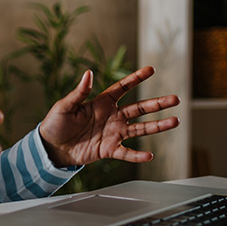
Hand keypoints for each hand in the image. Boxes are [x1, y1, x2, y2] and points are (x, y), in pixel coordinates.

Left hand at [38, 66, 179, 167]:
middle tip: (175, 99)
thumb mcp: (65, 106)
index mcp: (102, 102)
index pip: (123, 87)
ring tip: (175, 121)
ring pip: (140, 128)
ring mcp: (113, 133)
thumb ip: (79, 92)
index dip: (136, 78)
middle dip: (158, 103)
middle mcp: (112, 116)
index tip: (151, 70)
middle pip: (139, 108)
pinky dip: (137, 155)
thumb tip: (88, 73)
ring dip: (158, 126)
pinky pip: (126, 153)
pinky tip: (149, 155)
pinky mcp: (109, 149)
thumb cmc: (56, 124)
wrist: (51, 148)